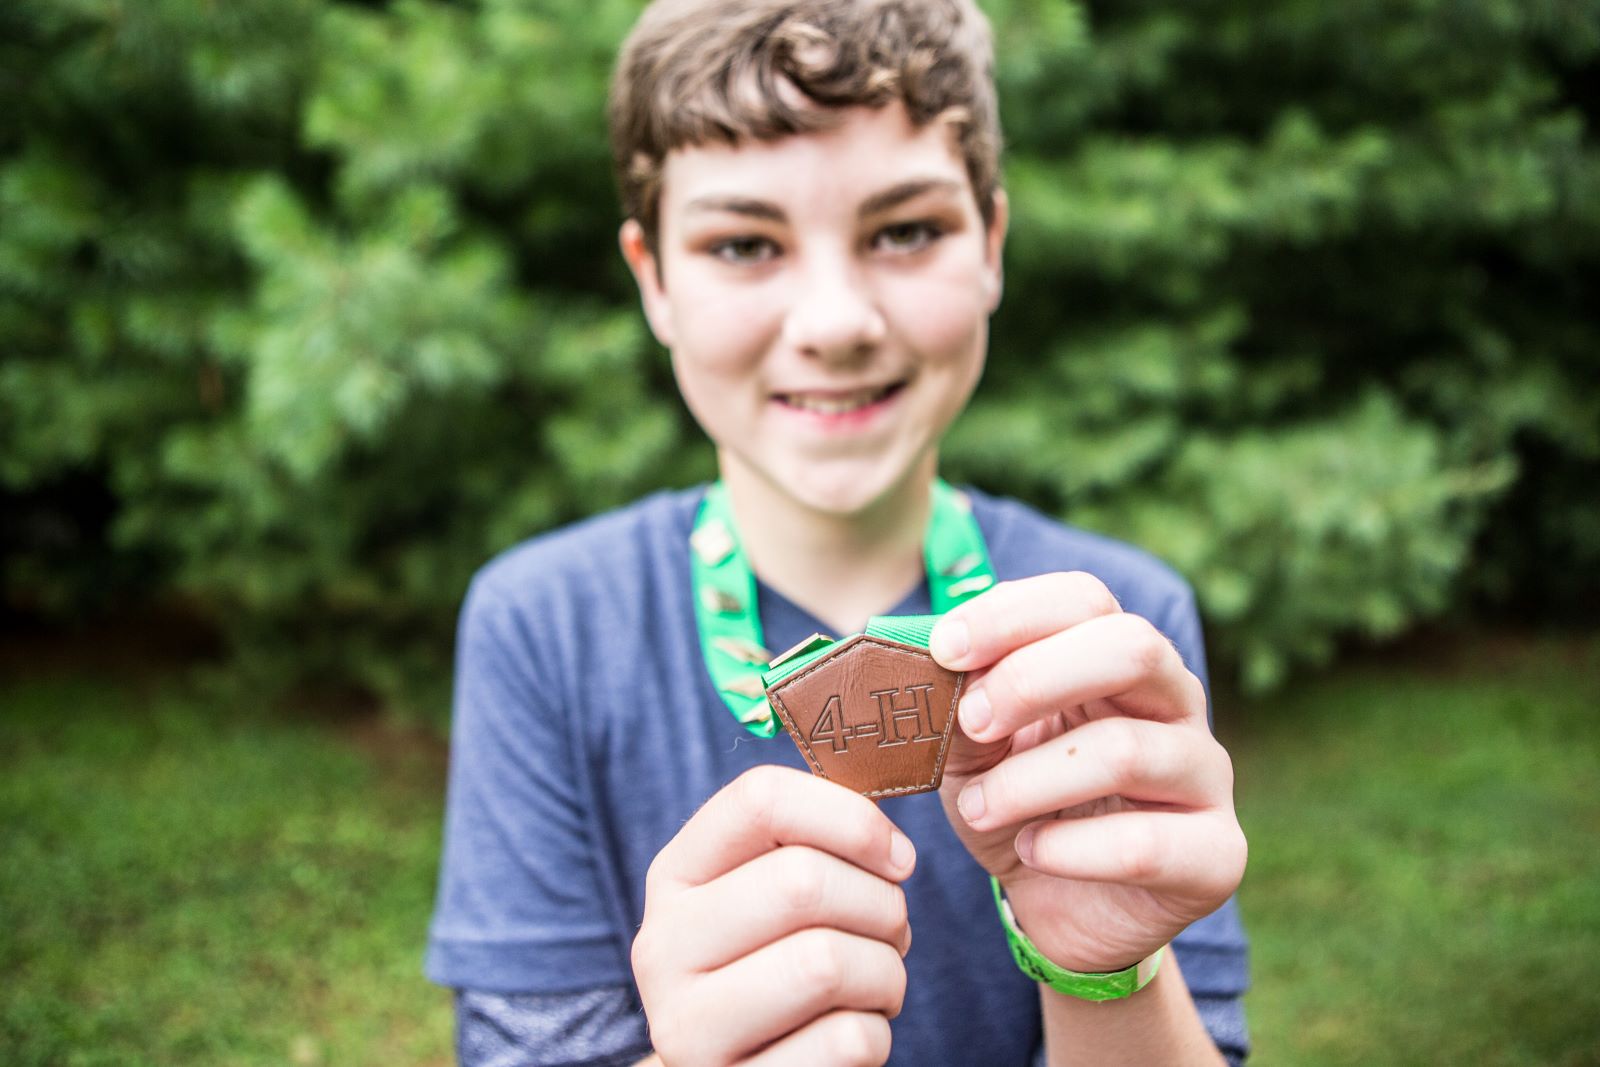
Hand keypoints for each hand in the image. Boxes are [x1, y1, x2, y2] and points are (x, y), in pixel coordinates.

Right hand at [632, 765, 914, 1065]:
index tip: (898, 856)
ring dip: (886, 973)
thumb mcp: (765, 898)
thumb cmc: (774, 968)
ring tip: (876, 983)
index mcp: (675, 874)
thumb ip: (807, 844)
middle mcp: (662, 945)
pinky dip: (876, 1035)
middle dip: (881, 906)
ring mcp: (688, 1026)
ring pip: (826, 963)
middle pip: (802, 882)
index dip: (850, 816)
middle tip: (894, 930)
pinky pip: (847, 1041)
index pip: (760, 800)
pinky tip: (851, 1034)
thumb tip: (884, 812)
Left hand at [929, 572, 1245, 974]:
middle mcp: (1177, 702)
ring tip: (979, 808)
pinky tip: (1031, 851)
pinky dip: (1068, 850)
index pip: (1085, 599)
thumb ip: (963, 712)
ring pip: (1127, 750)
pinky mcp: (1217, 854)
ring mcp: (1206, 775)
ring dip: (1030, 779)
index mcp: (1120, 659)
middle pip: (1131, 647)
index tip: (944, 649)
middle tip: (971, 721)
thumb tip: (935, 674)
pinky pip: (1143, 843)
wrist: (1061, 911)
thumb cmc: (1021, 808)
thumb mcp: (976, 754)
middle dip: (1033, 678)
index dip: (1012, 615)